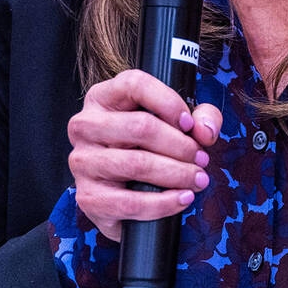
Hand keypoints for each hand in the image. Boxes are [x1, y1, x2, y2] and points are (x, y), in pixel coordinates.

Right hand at [67, 70, 221, 240]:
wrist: (122, 196)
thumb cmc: (149, 148)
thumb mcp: (177, 122)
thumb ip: (201, 116)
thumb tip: (204, 131)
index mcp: (103, 98)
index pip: (134, 84)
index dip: (168, 102)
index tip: (189, 123)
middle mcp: (85, 125)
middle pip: (140, 127)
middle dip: (181, 145)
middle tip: (202, 158)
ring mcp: (83, 162)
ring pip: (137, 164)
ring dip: (177, 173)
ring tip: (198, 179)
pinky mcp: (88, 197)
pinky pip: (130, 202)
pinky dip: (164, 203)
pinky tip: (183, 198)